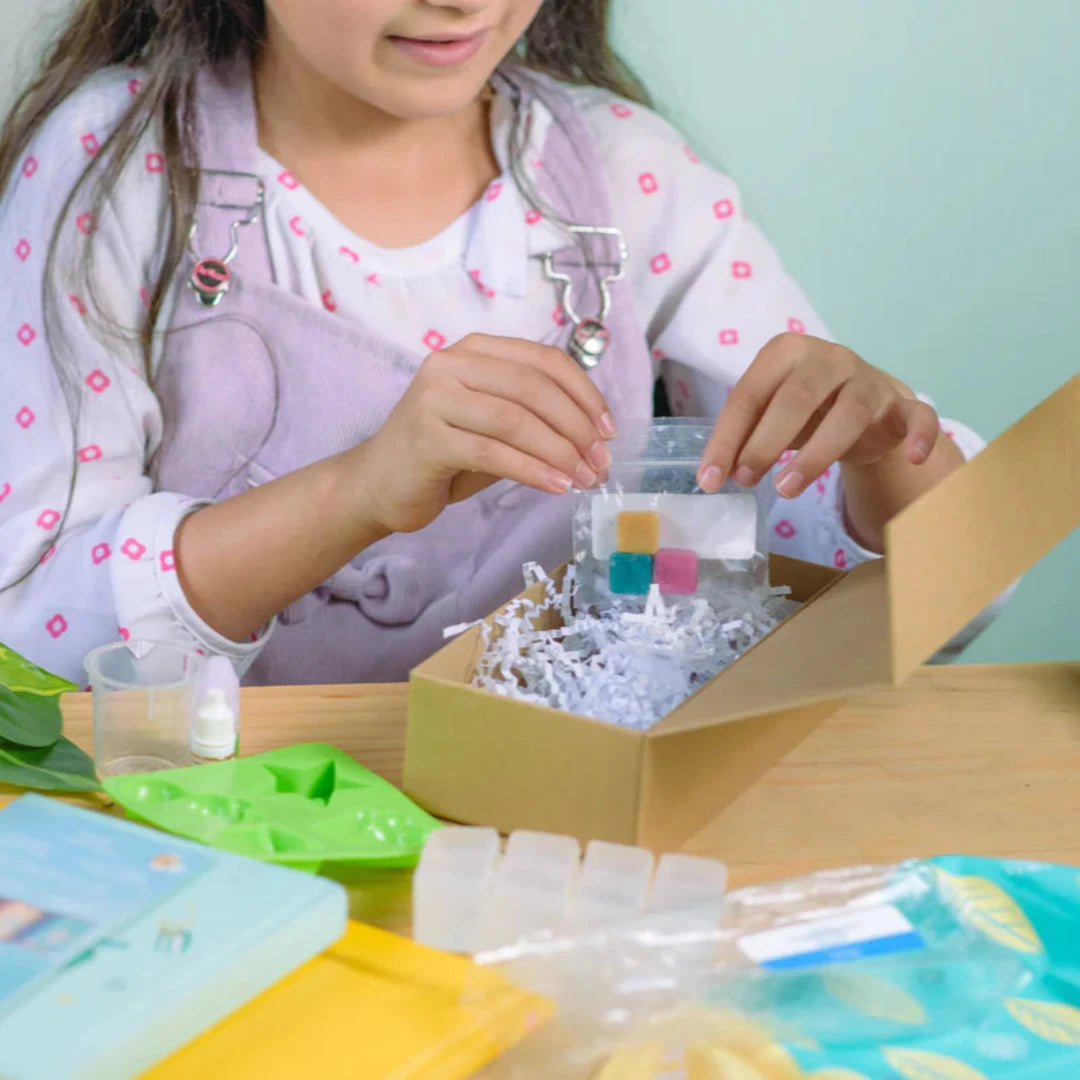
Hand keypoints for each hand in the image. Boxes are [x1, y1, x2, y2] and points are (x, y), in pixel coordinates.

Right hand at [355, 334, 616, 533]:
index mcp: (474, 351)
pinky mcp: (427, 437)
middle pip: (533, 388)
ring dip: (560, 452)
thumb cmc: (443, 456)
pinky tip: (556, 487)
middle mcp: (451, 364)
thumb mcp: (494, 426)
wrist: (377, 484)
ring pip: (516, 420)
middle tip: (601, 462)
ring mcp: (434, 398)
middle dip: (577, 427)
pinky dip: (532, 470)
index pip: (543, 361)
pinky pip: (493, 452)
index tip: (609, 430)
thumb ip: (534, 418)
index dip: (584, 393)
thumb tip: (594, 438)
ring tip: (585, 479)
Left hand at [697, 333, 940, 497]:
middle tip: (745, 480)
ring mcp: (870, 381)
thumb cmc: (806, 411)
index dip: (727, 438)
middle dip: (765, 443)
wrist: (868, 406)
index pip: (749, 395)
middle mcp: (831, 359)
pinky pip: (919, 417)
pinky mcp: (904, 405)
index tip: (710, 479)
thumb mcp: (769, 416)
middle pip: (796, 398)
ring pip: (850, 413)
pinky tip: (914, 458)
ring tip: (786, 489)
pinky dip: (919, 436)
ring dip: (816, 455)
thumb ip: (743, 438)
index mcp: (786, 352)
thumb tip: (712, 476)